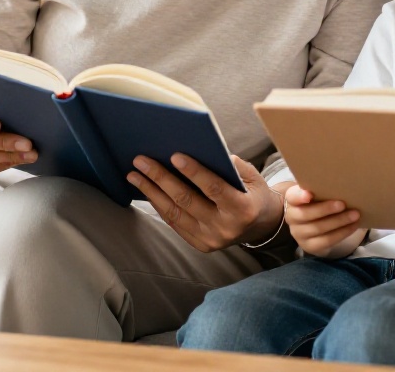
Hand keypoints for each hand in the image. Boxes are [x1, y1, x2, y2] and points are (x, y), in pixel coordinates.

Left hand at [127, 153, 283, 251]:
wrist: (260, 225)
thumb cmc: (253, 193)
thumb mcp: (252, 176)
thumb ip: (231, 164)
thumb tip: (202, 149)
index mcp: (242, 209)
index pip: (213, 188)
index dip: (194, 172)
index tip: (174, 155)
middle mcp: (225, 228)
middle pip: (187, 200)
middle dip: (161, 178)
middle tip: (141, 161)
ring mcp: (211, 240)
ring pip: (175, 213)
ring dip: (151, 192)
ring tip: (134, 175)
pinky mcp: (200, 245)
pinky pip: (174, 223)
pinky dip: (159, 205)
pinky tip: (147, 190)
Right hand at [283, 186, 364, 258]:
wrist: (316, 224)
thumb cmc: (319, 202)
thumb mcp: (317, 193)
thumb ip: (322, 189)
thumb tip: (342, 182)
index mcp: (292, 200)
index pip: (292, 197)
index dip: (300, 196)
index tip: (309, 194)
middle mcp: (292, 217)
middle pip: (306, 214)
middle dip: (326, 209)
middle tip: (343, 204)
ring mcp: (299, 234)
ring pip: (318, 228)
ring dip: (339, 221)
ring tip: (355, 215)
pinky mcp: (310, 246)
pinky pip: (326, 241)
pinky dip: (342, 233)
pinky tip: (353, 226)